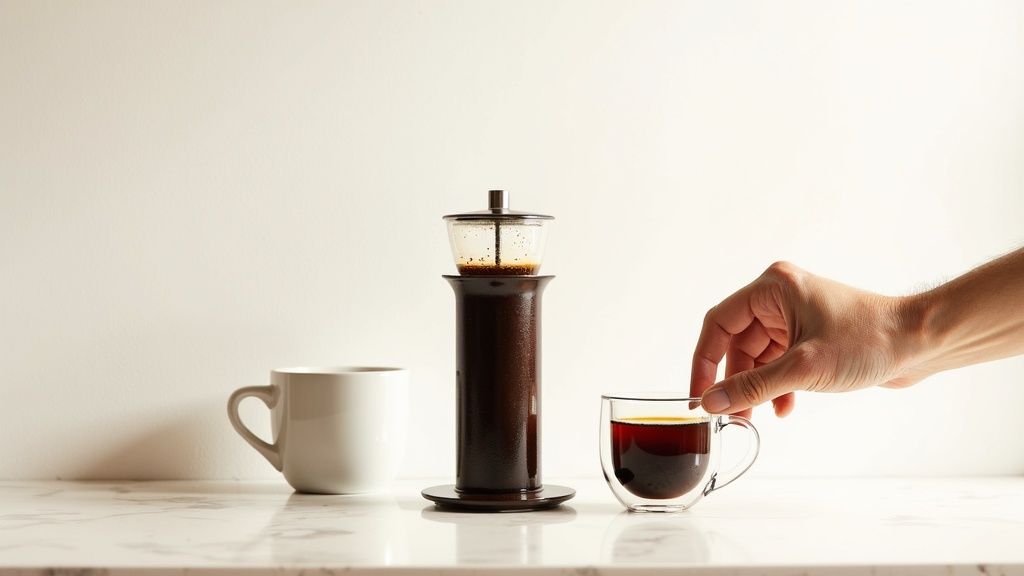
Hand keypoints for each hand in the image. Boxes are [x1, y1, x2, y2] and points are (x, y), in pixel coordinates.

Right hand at [689, 262, 928, 416]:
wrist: (921, 342)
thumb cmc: (869, 340)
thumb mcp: (803, 368)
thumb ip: (752, 387)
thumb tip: (711, 403)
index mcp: (772, 288)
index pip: (718, 323)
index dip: (705, 362)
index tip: (700, 395)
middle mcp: (779, 297)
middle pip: (736, 344)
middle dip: (735, 381)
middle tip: (731, 415)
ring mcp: (795, 317)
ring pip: (757, 357)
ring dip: (757, 387)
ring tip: (756, 417)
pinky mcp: (810, 336)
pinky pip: (778, 362)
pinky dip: (777, 385)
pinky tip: (785, 407)